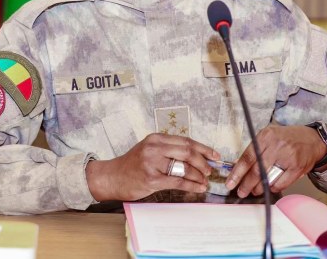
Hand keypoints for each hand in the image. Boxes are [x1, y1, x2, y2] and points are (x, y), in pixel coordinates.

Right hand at [85, 133, 220, 201]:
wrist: (111, 177)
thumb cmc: (132, 165)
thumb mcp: (149, 149)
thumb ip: (168, 149)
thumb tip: (194, 155)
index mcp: (156, 138)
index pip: (186, 140)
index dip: (203, 148)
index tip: (215, 155)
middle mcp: (154, 148)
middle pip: (188, 152)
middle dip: (203, 162)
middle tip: (210, 170)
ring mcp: (152, 163)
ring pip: (184, 167)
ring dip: (199, 175)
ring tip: (205, 180)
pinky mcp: (151, 179)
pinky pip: (177, 181)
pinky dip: (191, 185)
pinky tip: (198, 187)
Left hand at [225, 124, 326, 197]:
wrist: (313, 140)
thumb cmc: (287, 138)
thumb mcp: (269, 136)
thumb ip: (255, 149)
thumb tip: (239, 166)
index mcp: (266, 136)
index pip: (247, 157)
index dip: (237, 172)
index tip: (230, 183)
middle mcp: (276, 146)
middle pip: (256, 170)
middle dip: (246, 184)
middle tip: (240, 192)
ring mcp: (288, 157)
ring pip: (268, 179)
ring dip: (259, 188)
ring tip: (254, 190)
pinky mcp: (297, 168)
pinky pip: (280, 184)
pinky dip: (273, 188)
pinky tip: (269, 187)